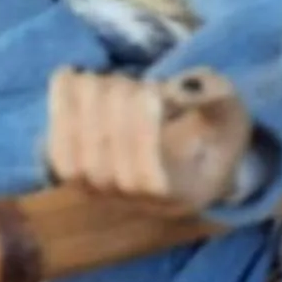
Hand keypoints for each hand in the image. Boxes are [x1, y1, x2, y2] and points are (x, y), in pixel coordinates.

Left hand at [45, 68, 252, 209]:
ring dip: (84, 103)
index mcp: (181, 196)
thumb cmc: (210, 128)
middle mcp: (138, 205)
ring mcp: (102, 196)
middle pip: (106, 165)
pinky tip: (70, 76)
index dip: (141, 129)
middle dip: (115, 104)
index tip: (154, 91)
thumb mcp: (227, 109)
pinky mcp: (74, 177)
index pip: (146, 179)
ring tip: (105, 80)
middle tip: (135, 82)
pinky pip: (55, 150)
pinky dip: (57, 106)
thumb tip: (176, 90)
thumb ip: (213, 95)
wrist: (184, 151)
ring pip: (75, 158)